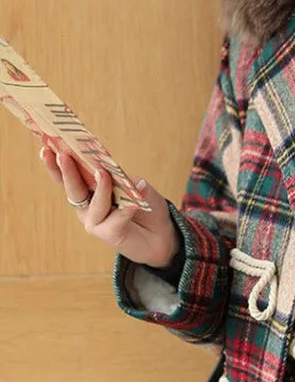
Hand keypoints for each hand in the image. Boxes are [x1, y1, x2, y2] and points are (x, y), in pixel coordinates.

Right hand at [39, 146, 180, 267]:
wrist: (161, 233)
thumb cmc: (145, 204)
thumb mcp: (134, 184)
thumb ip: (121, 179)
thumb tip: (119, 176)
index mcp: (88, 190)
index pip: (68, 176)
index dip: (57, 164)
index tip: (47, 147)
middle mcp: (87, 206)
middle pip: (73, 188)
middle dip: (67, 171)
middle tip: (62, 155)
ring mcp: (95, 221)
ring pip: (95, 203)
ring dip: (100, 187)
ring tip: (102, 172)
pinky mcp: (109, 235)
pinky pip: (117, 219)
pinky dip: (126, 209)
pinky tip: (135, 203)